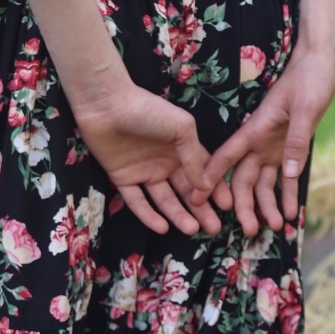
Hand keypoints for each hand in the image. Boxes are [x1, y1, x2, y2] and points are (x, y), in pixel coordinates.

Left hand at [75, 84, 219, 237]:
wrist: (107, 104)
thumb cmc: (148, 110)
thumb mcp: (182, 128)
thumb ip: (194, 157)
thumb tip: (205, 186)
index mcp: (181, 148)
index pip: (203, 173)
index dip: (215, 190)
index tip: (227, 207)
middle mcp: (165, 162)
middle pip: (186, 191)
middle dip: (201, 210)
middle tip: (214, 228)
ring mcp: (144, 172)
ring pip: (164, 200)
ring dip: (178, 215)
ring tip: (192, 230)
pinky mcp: (123, 178)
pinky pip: (137, 201)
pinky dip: (149, 216)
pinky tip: (163, 228)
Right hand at [197, 44, 334, 235]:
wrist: (320, 65)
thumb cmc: (309, 80)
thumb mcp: (305, 108)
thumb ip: (296, 140)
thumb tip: (287, 173)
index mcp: (256, 128)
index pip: (227, 155)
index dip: (211, 176)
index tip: (196, 197)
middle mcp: (260, 141)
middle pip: (244, 178)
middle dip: (243, 205)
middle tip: (248, 230)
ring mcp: (274, 146)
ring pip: (263, 183)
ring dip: (267, 205)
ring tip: (275, 227)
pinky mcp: (290, 148)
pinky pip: (286, 177)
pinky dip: (288, 196)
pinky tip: (290, 214)